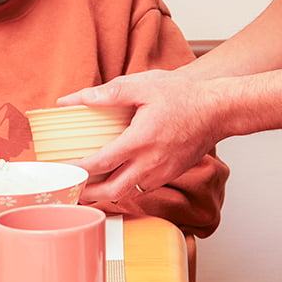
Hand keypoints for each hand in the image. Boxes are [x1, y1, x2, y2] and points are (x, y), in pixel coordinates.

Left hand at [58, 67, 224, 201]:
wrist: (219, 109)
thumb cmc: (183, 95)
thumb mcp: (142, 85)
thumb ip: (106, 93)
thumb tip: (73, 99)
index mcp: (140, 141)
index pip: (100, 164)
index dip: (78, 170)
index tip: (62, 170)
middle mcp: (151, 163)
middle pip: (112, 192)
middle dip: (88, 196)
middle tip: (71, 191)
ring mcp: (163, 172)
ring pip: (128, 194)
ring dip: (107, 194)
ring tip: (89, 186)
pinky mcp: (171, 174)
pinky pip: (143, 189)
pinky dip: (126, 188)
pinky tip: (118, 177)